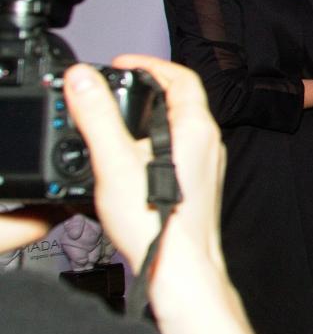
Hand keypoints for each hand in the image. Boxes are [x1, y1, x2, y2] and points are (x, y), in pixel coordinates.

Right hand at [64, 55, 225, 279]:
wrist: (181, 270)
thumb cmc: (158, 223)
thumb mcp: (115, 161)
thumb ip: (98, 116)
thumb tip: (83, 80)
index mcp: (196, 128)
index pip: (181, 77)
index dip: (150, 63)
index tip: (123, 63)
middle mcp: (208, 144)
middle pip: (180, 99)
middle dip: (147, 87)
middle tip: (116, 87)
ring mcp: (206, 165)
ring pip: (178, 126)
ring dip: (148, 116)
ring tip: (117, 119)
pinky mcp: (198, 185)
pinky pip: (177, 150)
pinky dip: (153, 142)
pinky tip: (130, 159)